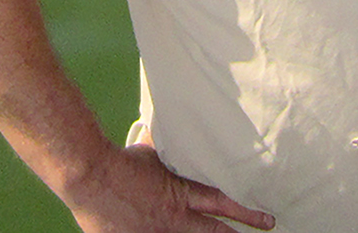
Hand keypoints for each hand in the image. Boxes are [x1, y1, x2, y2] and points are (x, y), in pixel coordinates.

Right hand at [62, 143, 273, 232]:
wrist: (90, 175)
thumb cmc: (119, 161)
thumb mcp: (153, 155)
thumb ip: (171, 155)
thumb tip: (180, 135)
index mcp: (180, 195)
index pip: (223, 204)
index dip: (247, 214)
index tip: (268, 220)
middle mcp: (173, 220)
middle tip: (263, 231)